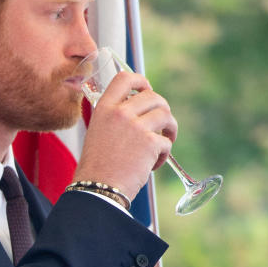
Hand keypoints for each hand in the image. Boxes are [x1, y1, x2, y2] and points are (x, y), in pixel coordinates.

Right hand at [74, 70, 177, 198]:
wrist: (98, 187)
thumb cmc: (97, 166)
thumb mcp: (98, 132)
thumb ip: (115, 118)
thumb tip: (138, 112)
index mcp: (104, 109)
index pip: (124, 78)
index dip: (140, 81)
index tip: (146, 89)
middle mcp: (120, 113)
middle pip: (153, 96)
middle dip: (162, 108)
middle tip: (162, 123)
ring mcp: (136, 127)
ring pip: (166, 115)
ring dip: (170, 128)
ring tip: (165, 140)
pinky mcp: (150, 143)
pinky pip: (166, 142)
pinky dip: (164, 154)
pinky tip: (152, 164)